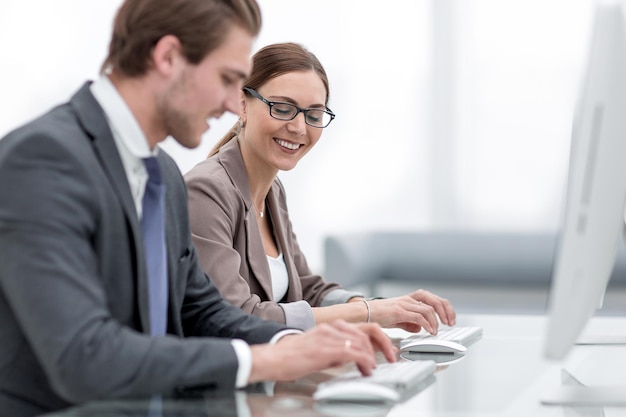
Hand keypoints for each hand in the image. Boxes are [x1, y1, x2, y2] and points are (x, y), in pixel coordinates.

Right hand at [248, 320, 396, 383]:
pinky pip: (354, 352)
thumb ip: (335, 348)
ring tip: (373, 368)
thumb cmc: (291, 356)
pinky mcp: (327, 349)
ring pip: (363, 341)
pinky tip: (366, 369)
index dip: (379, 339)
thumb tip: (350, 357)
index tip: (387, 350)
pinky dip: (365, 361)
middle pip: (369, 330)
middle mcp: (332, 328)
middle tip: (392, 357)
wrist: (273, 357)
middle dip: (385, 344)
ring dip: (373, 356)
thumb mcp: (318, 348)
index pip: (363, 326)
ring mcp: (330, 337)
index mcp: (331, 326)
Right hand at [368, 290, 455, 332]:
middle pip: (434, 300)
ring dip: (436, 321)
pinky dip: (427, 324)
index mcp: (409, 299)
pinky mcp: (399, 311)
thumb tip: (421, 328)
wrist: (363, 313)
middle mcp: (408, 299)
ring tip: (437, 331)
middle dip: (446, 311)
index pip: (433, 298)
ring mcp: (404, 304)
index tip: (450, 319)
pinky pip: (418, 316)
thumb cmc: (378, 315)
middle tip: (450, 323)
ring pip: (428, 309)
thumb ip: (410, 322)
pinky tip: (429, 331)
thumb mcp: (398, 319)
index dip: (445, 308)